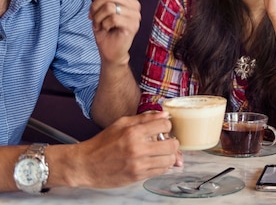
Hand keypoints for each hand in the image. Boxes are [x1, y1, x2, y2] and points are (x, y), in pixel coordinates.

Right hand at [64, 112, 178, 187]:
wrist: (85, 165)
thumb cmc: (101, 144)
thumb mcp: (121, 124)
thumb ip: (144, 118)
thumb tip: (164, 114)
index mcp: (133, 132)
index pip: (165, 124)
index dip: (167, 125)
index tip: (163, 127)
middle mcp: (137, 149)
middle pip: (172, 145)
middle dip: (173, 142)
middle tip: (168, 141)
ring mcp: (138, 165)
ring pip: (169, 160)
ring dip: (170, 155)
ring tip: (162, 152)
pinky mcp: (137, 177)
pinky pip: (160, 171)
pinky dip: (162, 166)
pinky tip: (156, 161)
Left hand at [84, 0, 140, 65]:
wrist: (111, 51)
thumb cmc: (105, 28)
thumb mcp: (98, 7)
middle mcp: (134, 4)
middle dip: (94, 6)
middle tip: (92, 16)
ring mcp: (135, 15)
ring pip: (109, 7)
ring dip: (98, 17)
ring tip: (99, 24)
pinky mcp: (132, 26)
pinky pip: (113, 18)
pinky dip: (104, 24)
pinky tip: (105, 29)